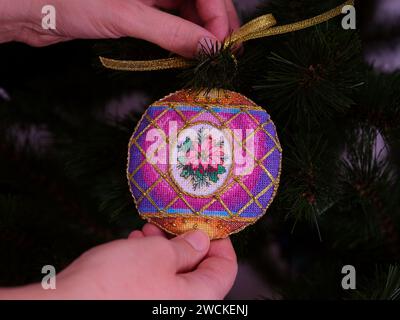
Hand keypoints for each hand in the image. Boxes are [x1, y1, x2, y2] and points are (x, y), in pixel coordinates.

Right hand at [0, 224, 236, 298]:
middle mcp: (182, 308)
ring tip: (147, 231)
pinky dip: (148, 263)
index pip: (225, 269)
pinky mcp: (137, 304)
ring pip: (172, 275)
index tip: (208, 224)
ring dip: (163, 249)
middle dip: (185, 242)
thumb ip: (186, 247)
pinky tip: (133, 246)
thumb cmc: (116, 283)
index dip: (220, 242)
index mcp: (198, 300)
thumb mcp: (158, 254)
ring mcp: (158, 307)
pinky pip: (153, 283)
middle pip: (198, 271)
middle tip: (172, 223)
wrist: (67, 307)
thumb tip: (201, 240)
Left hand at [1, 0, 239, 56]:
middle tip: (222, 57)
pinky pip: (172, 23)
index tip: (223, 49)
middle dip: (214, 29)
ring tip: (206, 60)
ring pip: (189, 14)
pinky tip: (186, 54)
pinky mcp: (143, 10)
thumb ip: (172, 33)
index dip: (220, 19)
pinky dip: (182, 40)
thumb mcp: (128, 17)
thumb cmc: (73, 2)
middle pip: (203, 3)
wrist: (38, 10)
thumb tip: (210, 48)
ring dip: (199, 37)